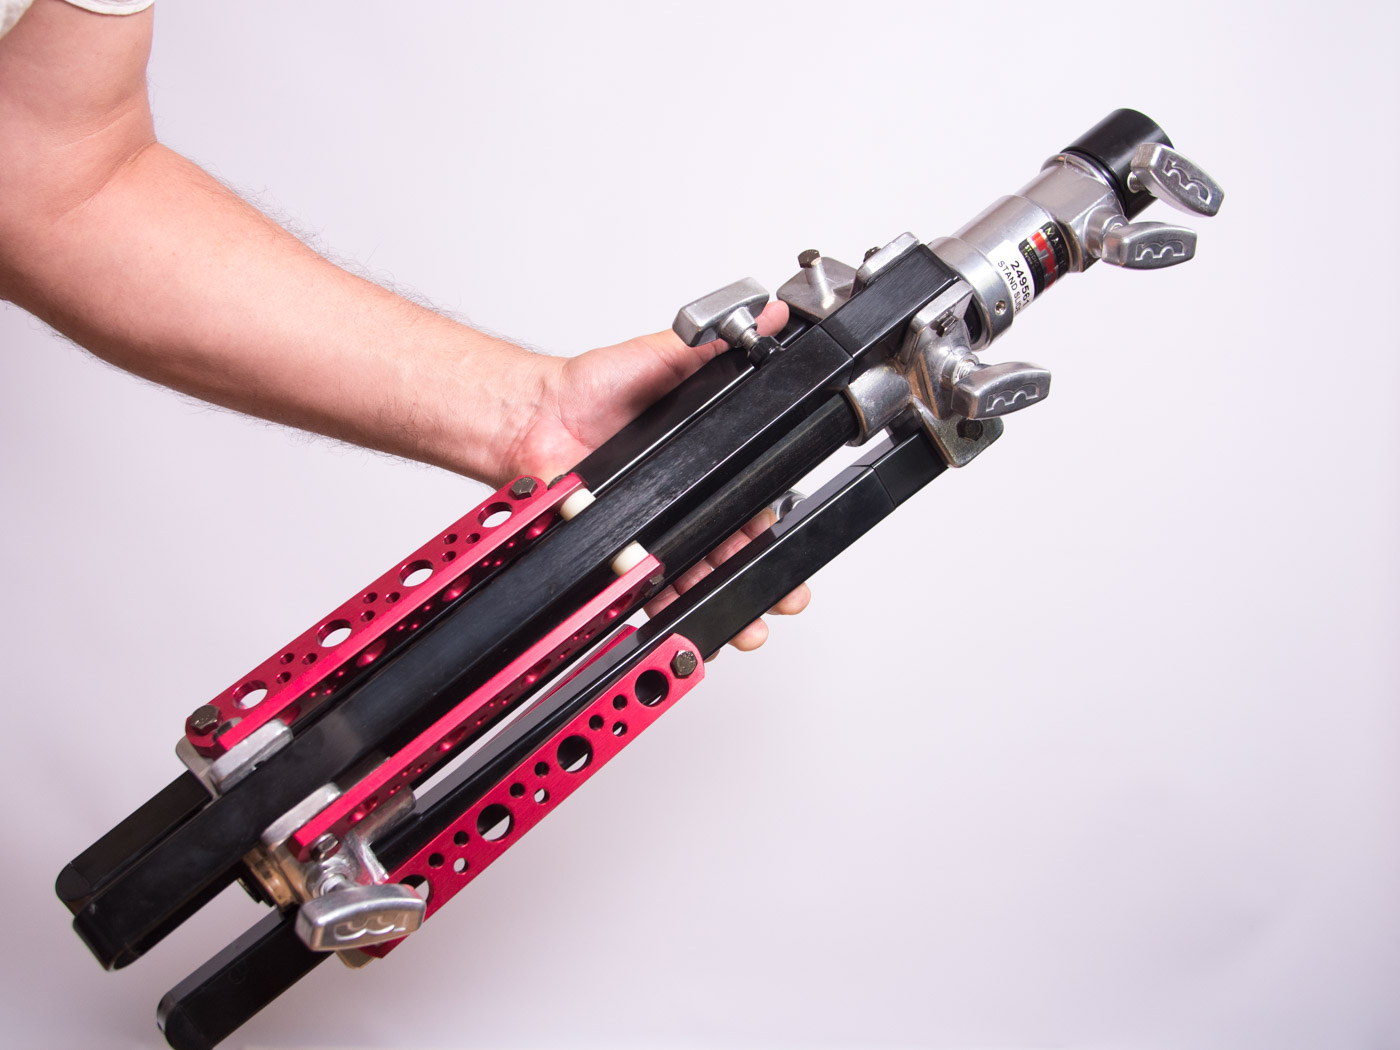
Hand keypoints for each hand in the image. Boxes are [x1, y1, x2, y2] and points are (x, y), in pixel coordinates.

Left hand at [507, 301, 810, 650]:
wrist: (534, 418)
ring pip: (701, 575)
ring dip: (728, 601)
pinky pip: (654, 589)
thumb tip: (769, 317)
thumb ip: (718, 348)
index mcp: (705, 461)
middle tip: (786, 593)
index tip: (790, 542)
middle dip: (766, 576)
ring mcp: (655, 530)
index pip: (751, 500)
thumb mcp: (663, 356)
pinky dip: (674, 608)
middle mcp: (684, 500)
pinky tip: (694, 621)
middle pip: (735, 547)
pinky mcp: (624, 551)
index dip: (772, 526)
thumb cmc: (592, 387)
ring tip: (750, 620)